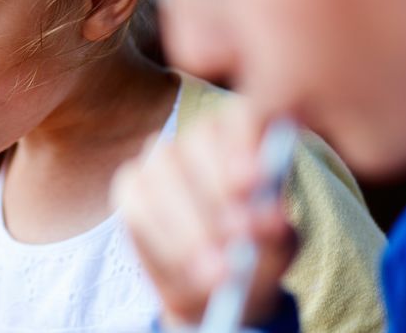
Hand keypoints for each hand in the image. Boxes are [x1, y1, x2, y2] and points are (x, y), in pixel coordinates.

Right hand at [113, 101, 296, 325]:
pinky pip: (135, 209)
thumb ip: (274, 235)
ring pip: (159, 176)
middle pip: (194, 146)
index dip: (244, 144)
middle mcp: (195, 140)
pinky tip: (186, 271)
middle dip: (214, 193)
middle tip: (238, 238)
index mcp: (242, 135)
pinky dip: (163, 244)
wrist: (219, 287)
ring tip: (215, 272)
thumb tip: (271, 221)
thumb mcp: (276, 249)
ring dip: (186, 228)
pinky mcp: (129, 190)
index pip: (240, 119)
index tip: (258, 181)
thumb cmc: (256, 254)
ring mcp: (156, 161)